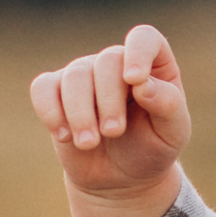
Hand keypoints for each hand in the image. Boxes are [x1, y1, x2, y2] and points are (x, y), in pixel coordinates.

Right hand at [30, 25, 191, 216]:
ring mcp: (84, 75)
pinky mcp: (56, 93)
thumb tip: (142, 85)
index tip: (134, 80)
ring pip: (74, 76)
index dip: (138, 53)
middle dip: (108, 100)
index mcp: (153, 66)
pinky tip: (63, 135)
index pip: (144, 38)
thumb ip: (167, 105)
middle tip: (113, 132)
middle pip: (106, 61)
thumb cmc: (152, 148)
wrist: (121, 178)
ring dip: (80, 113)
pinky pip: (42, 88)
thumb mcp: (173, 133)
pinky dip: (50, 111)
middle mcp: (116, 64)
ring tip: (89, 144)